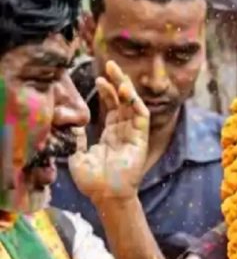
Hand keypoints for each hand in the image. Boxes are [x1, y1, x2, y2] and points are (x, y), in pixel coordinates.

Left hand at [69, 60, 148, 204]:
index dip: (107, 91)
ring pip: (133, 105)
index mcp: (111, 134)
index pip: (112, 107)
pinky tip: (126, 92)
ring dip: (127, 88)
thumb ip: (77, 139)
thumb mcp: (77, 156)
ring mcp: (134, 134)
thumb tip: (72, 127)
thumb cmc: (92, 181)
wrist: (105, 195)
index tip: (98, 78)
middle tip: (111, 64)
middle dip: (118, 82)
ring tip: (117, 73)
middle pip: (124, 101)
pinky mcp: (141, 139)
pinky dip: (135, 102)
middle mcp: (124, 131)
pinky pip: (141, 116)